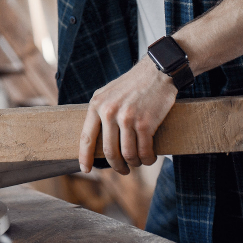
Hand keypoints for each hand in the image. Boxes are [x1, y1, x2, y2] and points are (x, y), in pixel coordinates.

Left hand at [78, 58, 177, 174]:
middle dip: (116, 165)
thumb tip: (94, 138)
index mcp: (97, 104)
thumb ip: (100, 111)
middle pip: (109, 151)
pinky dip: (147, 159)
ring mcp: (127, 118)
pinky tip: (149, 158)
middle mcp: (109, 112)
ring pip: (127, 154)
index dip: (85, 156)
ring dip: (134, 163)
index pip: (86, 137)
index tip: (85, 169)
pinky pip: (144, 151)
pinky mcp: (145, 123)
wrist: (157, 71)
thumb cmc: (133, 84)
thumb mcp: (109, 93)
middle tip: (123, 170)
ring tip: (138, 162)